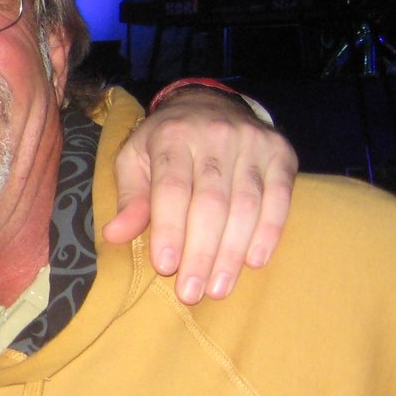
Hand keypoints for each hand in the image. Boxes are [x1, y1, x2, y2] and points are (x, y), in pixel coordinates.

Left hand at [105, 89, 296, 302]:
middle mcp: (215, 136)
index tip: (166, 267)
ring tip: (218, 287)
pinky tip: (254, 261)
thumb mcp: (135, 159)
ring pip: (246, 204)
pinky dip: (269, 232)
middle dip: (201, 252)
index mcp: (172, 136)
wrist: (211, 104)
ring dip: (232, 252)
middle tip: (192, 291)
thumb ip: (129, 198)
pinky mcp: (281, 153)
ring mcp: (253, 143)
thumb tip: (114, 234)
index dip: (170, 229)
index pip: (172, 188)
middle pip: (211, 202)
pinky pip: (280, 198)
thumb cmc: (165, 142)